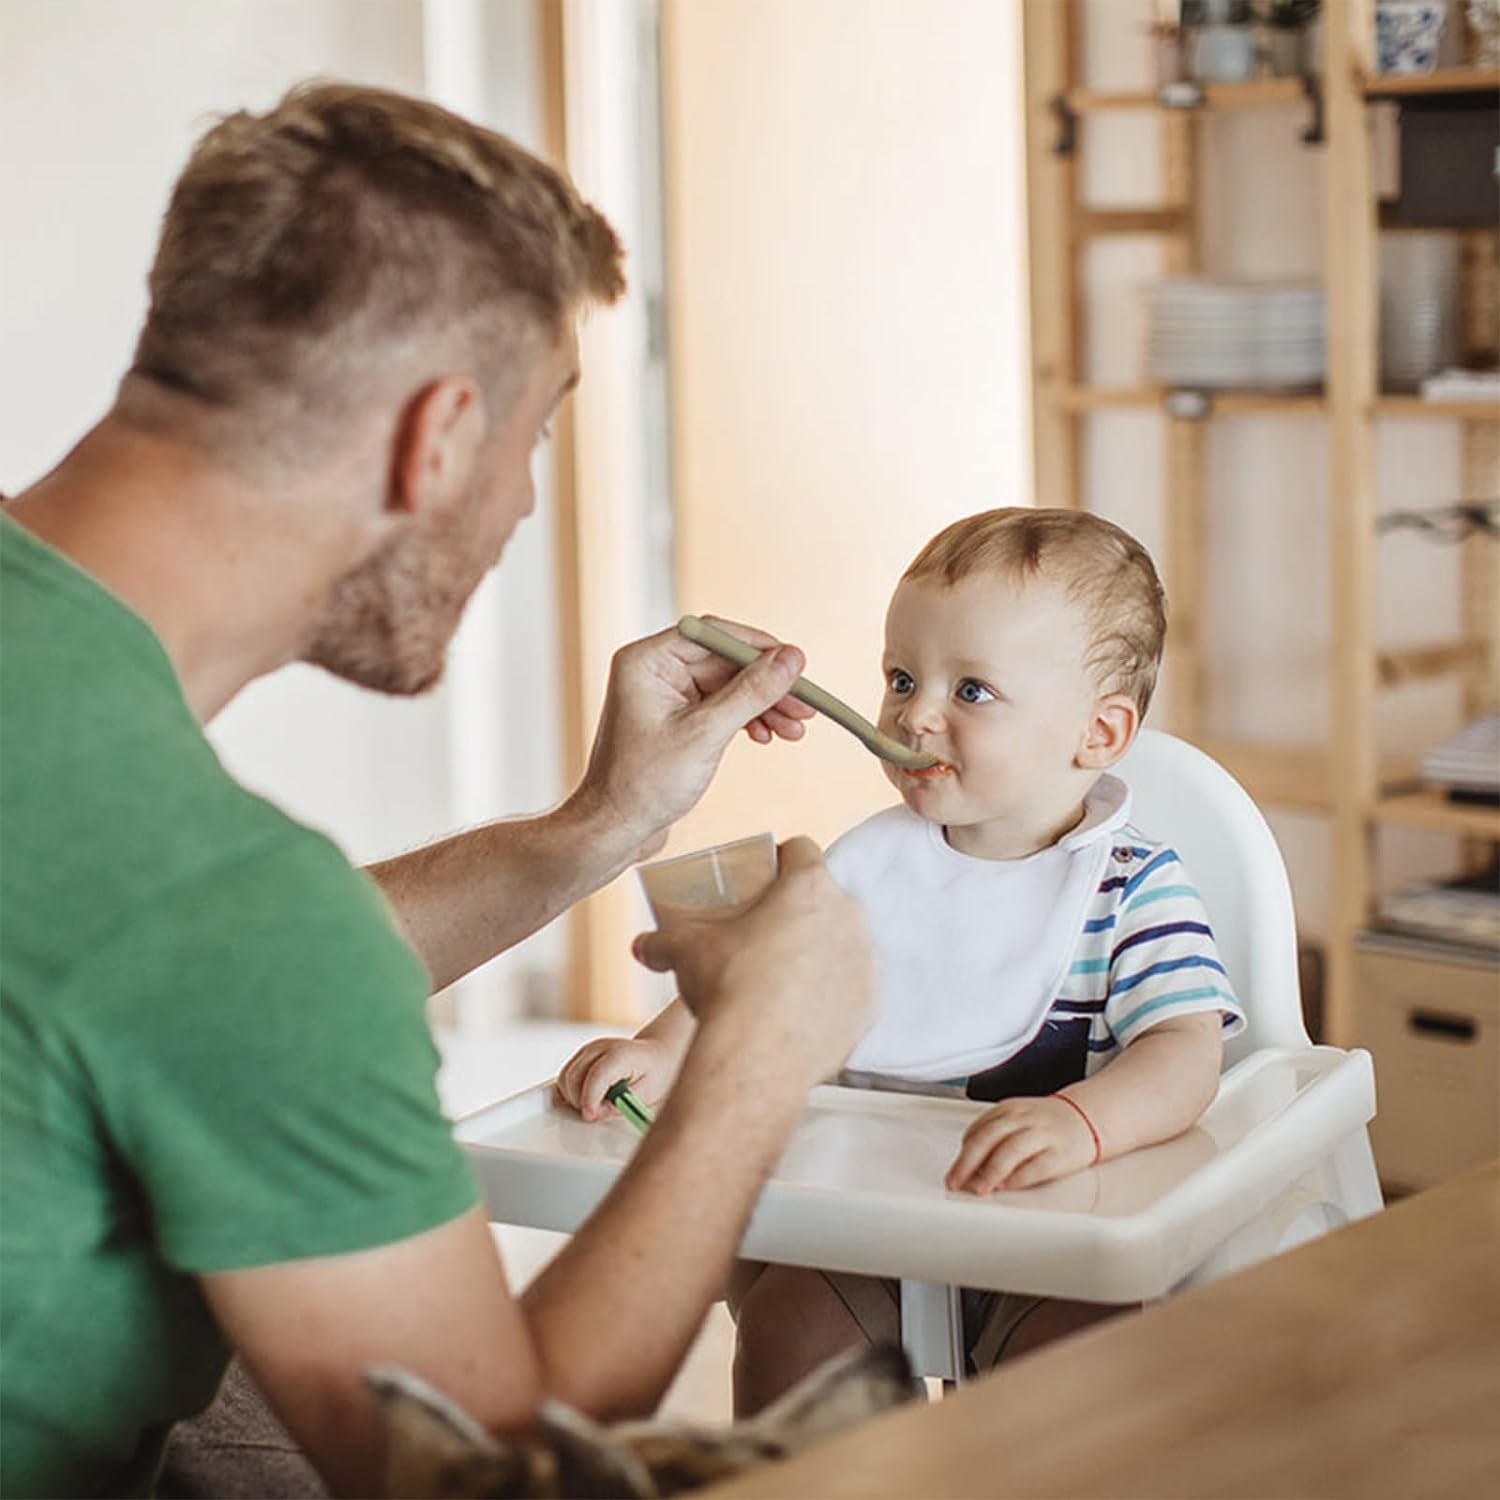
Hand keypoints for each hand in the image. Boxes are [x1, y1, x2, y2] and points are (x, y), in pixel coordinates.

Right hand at [555, 1037, 682, 1121]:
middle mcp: (600, 1047)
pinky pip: (565, 1076)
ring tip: (595, 1106)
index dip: (590, 1098)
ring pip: (565, 1078)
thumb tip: (600, 1111)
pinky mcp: (581, 1056)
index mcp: (621, 1053)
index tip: (590, 1116)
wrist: (655, 1054)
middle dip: (580, 1102)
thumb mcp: (648, 1092)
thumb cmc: (655, 1072)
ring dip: (573, 1098)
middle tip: (597, 1114)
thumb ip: (624, 1102)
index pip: (597, 1075)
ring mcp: (588, 1050)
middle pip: (574, 1077)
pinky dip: (569, 1092)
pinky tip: (586, 1099)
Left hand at [569, 618, 815, 859]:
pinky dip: (747, 719)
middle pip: (725, 662)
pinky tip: (768, 735)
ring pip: (728, 686)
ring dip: (764, 705)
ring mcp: (665, 697)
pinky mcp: (676, 720)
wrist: (616, 829)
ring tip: (794, 727)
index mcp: (647, 661)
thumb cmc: (641, 785)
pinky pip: (721, 707)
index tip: (794, 662)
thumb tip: (790, 660)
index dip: (758, 647)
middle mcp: (654, 672)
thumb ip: (751, 692)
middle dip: (767, 684)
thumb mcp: (706, 734)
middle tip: (804, 703)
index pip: (712, 635)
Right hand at [631, 837, 872, 1092]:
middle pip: (827, 898)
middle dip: (802, 910)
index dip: (784, 857)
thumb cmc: (726, 988)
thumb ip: (662, 941)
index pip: (803, 849)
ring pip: (844, 944)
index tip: (767, 876)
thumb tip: (641, 946)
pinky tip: (802, 1010)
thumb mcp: (684, 952)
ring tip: (785, 976)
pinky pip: (853, 989)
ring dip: (822, 952)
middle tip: (769, 932)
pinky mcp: (869, 1004)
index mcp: (808, 886)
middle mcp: (848, 916)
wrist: (757, 1055)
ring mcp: (864, 961)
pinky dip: (833, 996)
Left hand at [944, 1094, 1097, 1193]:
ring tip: (979, 1188)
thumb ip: (992, 1137)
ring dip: (991, 1171)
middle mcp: (1024, 1119)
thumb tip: (966, 1166)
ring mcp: (1043, 1135)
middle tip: (955, 1182)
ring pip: (1011, 1150)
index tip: (953, 1171)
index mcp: (1009, 1109)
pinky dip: (1019, 1177)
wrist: (1087, 1120)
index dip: (963, 1152)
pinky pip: (1037, 1165)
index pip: (979, 1129)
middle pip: (989, 1137)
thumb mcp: (1015, 1120)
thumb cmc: (1045, 1125)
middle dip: (968, 1162)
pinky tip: (1007, 1187)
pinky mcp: (1061, 1154)